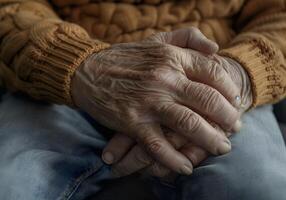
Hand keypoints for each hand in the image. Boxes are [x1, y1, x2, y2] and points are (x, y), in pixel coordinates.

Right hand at [103, 52, 252, 176]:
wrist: (88, 72)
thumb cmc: (126, 57)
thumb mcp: (157, 39)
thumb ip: (188, 37)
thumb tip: (216, 48)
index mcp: (172, 58)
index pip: (214, 74)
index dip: (230, 90)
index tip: (235, 102)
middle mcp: (164, 79)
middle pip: (208, 101)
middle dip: (228, 118)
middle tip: (235, 128)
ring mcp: (148, 103)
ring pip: (189, 125)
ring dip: (210, 141)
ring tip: (221, 148)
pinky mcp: (132, 122)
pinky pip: (158, 146)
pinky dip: (174, 160)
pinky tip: (186, 167)